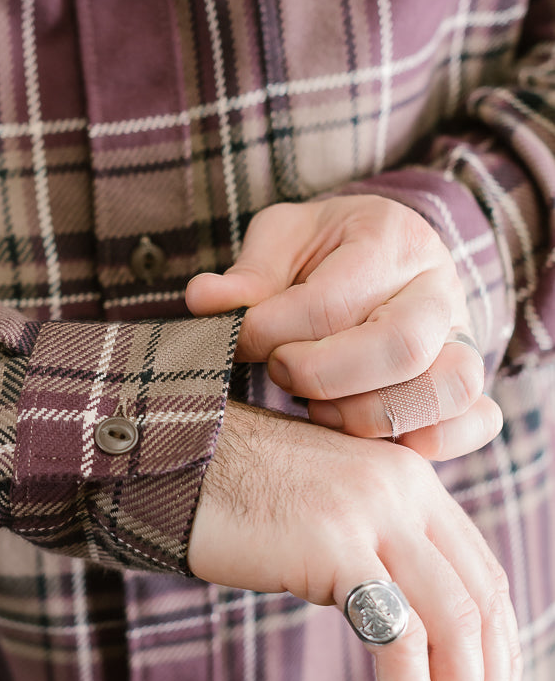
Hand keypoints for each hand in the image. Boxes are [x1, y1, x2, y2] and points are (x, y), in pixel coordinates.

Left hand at [185, 196, 501, 459]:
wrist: (378, 257)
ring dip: (367, 415)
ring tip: (318, 408)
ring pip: (444, 389)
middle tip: (278, 373)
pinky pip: (476, 422)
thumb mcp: (280, 241)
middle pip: (400, 346)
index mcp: (390, 238)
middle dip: (321, 374)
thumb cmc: (320, 253)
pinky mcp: (470, 387)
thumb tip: (204, 301)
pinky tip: (371, 440)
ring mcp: (464, 340)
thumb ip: (247, 274)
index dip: (270, 332)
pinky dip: (429, 442)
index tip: (238, 339)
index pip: (330, 300)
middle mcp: (439, 289)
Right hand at [189, 402, 519, 680]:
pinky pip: (397, 636)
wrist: (163, 458)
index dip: (500, 655)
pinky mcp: (334, 543)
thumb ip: (371, 552)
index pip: (483, 579)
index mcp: (410, 481)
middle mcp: (404, 489)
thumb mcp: (321, 517)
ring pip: (455, 626)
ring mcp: (372, 512)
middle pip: (482, 605)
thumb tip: (406, 632)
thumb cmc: (230, 496)